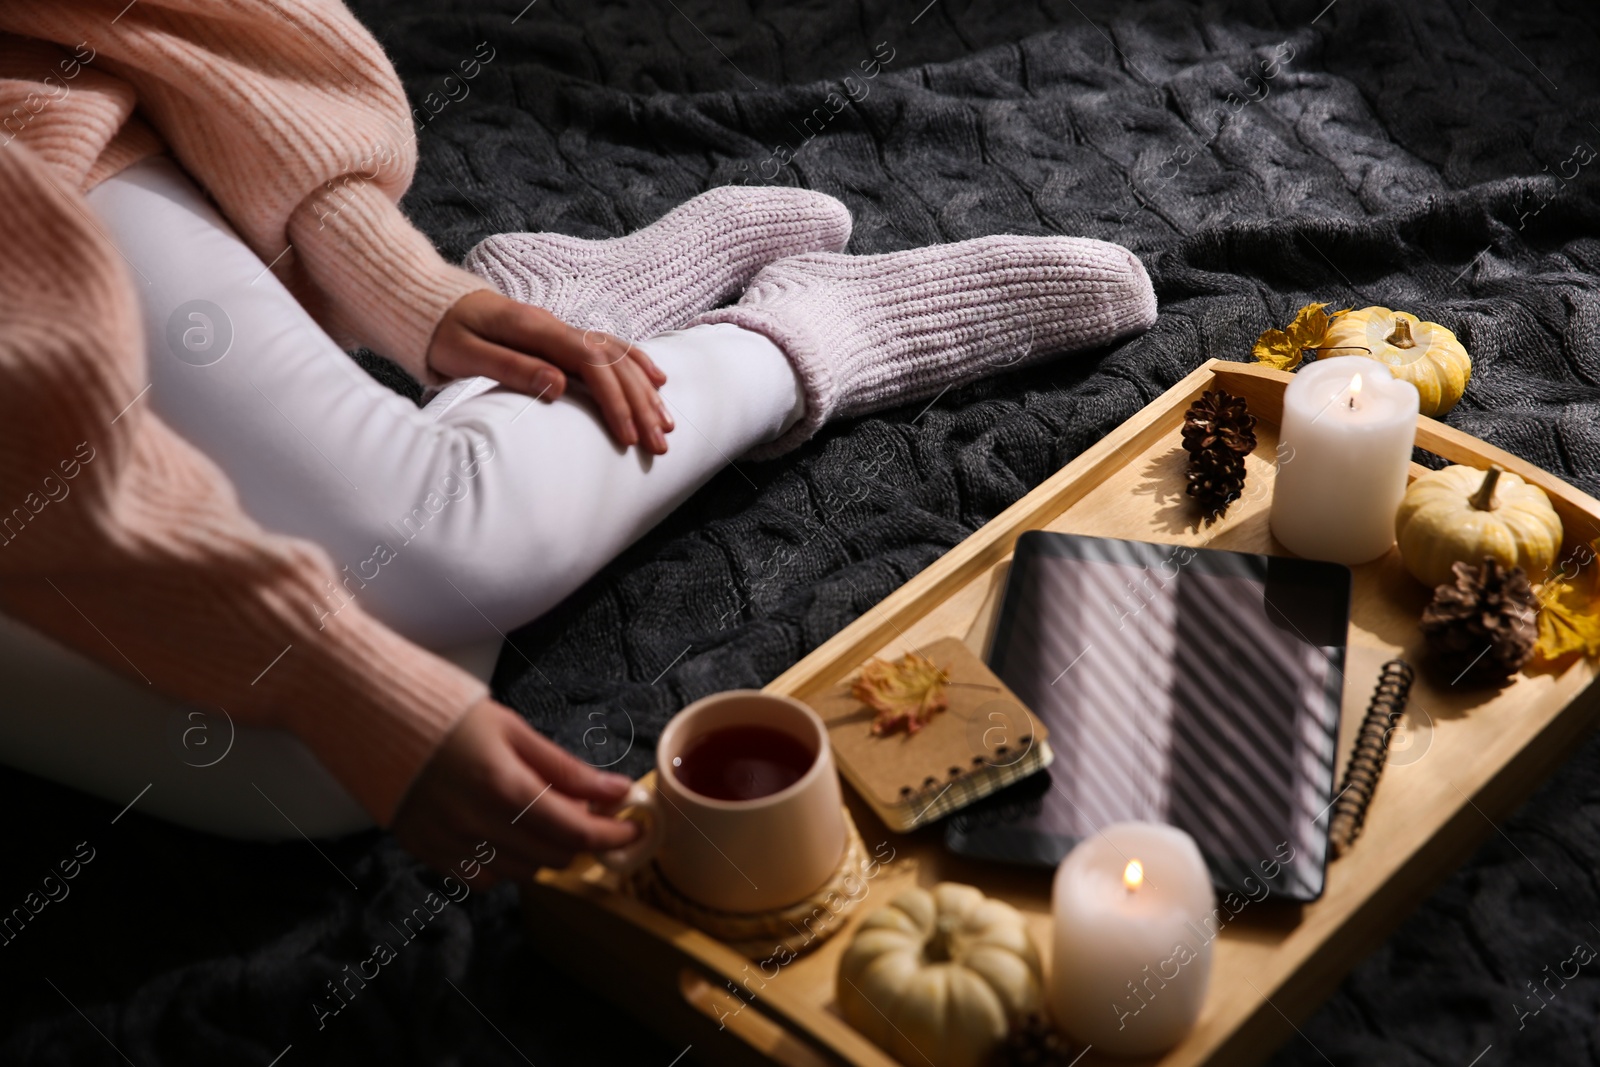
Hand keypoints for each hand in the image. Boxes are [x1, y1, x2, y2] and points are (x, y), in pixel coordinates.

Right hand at [392, 697, 640, 884]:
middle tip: (588, 809)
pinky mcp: (427, 854)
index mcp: (503, 787)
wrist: (373, 716)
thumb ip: (567, 770)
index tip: (634, 828)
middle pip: (553, 857)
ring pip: (523, 873)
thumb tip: (618, 791)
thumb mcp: (515, 731)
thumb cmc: (447, 715)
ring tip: (543, 813)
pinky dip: (507, 863)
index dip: (613, 835)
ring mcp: (448, 846)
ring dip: (546, 851)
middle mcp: (476, 825)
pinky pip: (484, 879)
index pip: (575, 831)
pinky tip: (505, 831)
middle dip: (581, 838)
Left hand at [428, 290, 673, 454]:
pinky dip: (637, 364)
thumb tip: (558, 385)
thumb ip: (511, 367)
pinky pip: (610, 348)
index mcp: (536, 330)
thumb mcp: (464, 354)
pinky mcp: (561, 337)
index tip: (627, 437)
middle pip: (614, 363)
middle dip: (641, 405)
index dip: (614, 401)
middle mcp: (558, 326)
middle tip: (660, 444)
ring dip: (646, 391)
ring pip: (618, 356)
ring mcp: (562, 329)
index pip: (591, 365)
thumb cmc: (442, 333)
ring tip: (666, 424)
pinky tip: (656, 381)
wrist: (431, 302)